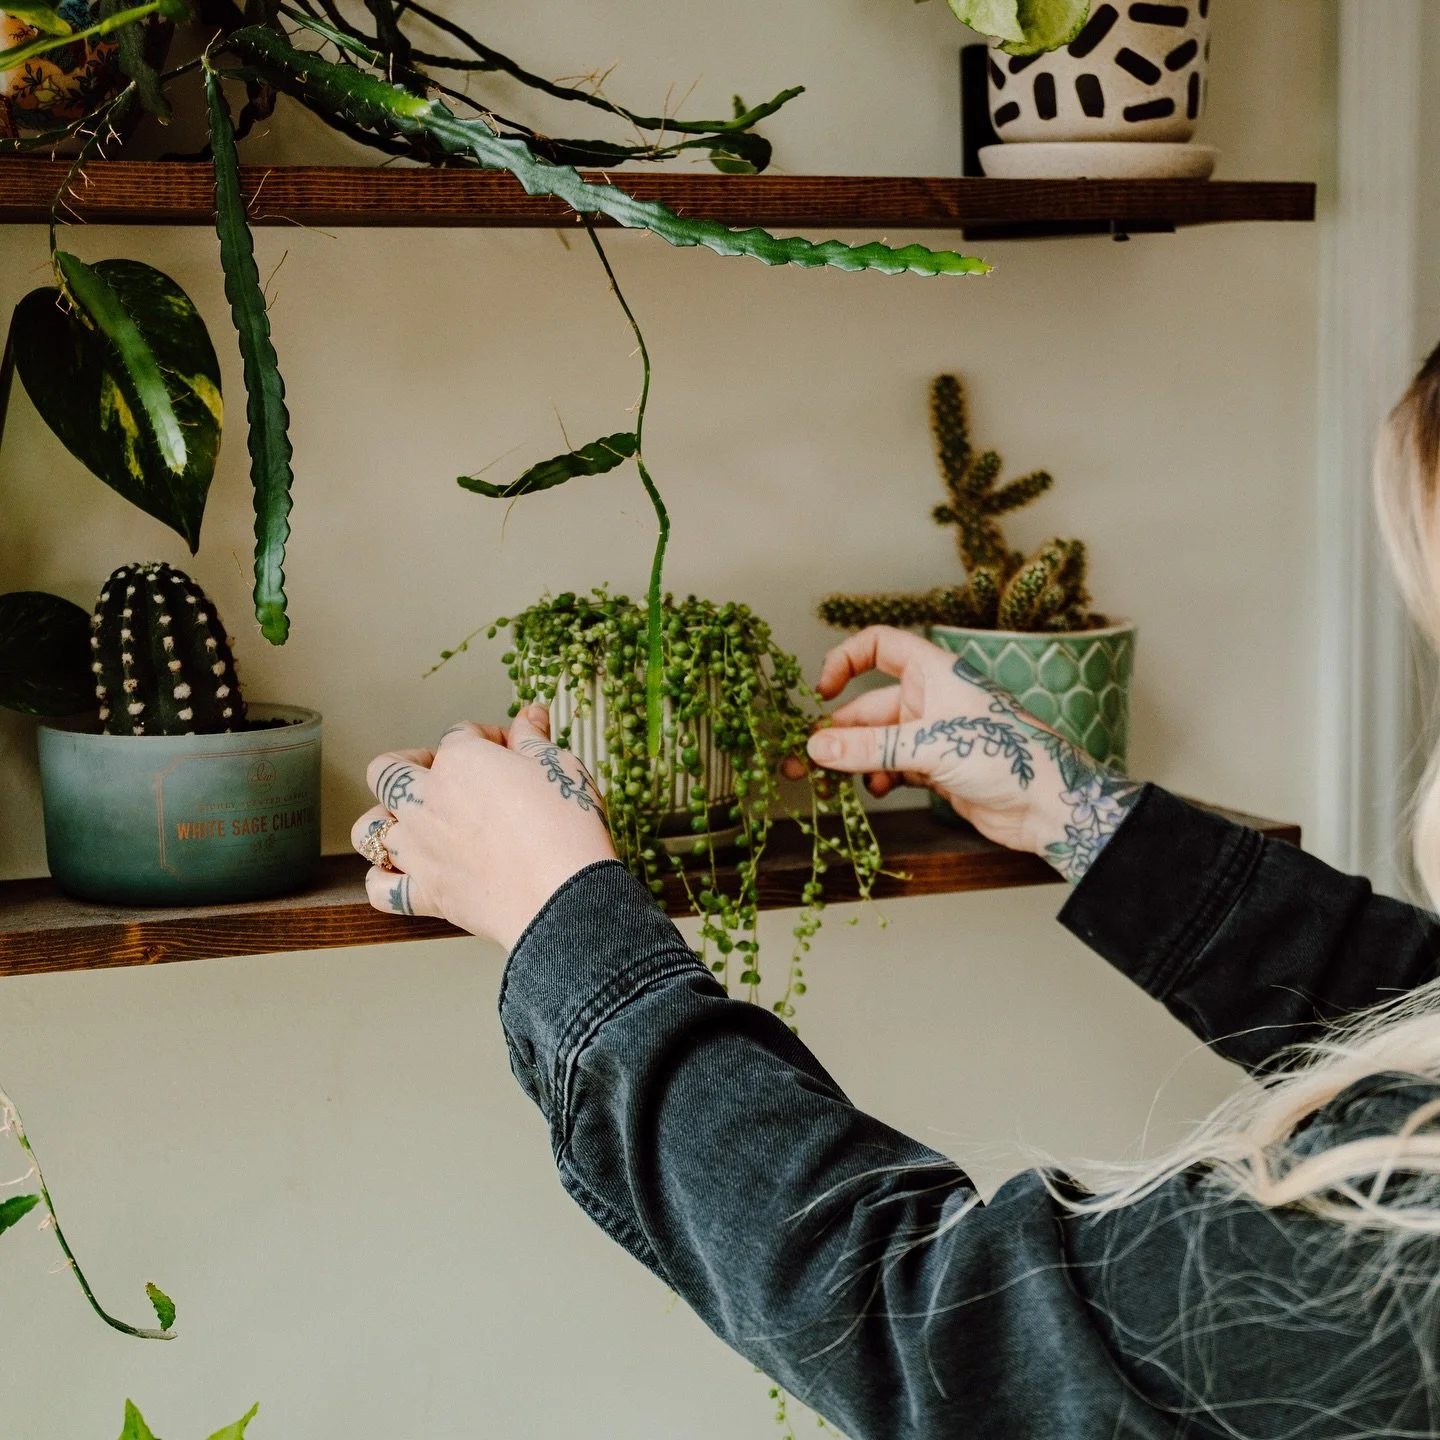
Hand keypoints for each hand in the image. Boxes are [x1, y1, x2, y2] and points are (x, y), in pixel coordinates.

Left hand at [351, 705, 616, 948]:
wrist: (564, 897)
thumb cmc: (565, 830)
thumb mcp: (559, 767)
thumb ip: (534, 739)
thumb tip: (530, 714)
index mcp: (461, 761)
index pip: (461, 734)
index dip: (488, 737)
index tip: (511, 749)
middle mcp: (427, 801)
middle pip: (388, 770)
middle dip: (410, 764)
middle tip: (442, 772)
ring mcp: (419, 849)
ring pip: (368, 827)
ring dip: (382, 819)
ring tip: (409, 820)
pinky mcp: (426, 893)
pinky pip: (380, 888)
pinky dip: (383, 879)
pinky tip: (401, 872)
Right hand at [805, 627, 1140, 881]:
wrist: (1051, 805)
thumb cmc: (1006, 755)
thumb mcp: (930, 746)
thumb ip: (870, 748)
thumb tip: (817, 749)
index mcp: (933, 672)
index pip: (879, 646)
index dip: (845, 660)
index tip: (823, 691)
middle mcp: (932, 698)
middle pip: (869, 705)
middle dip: (837, 732)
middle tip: (802, 760)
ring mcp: (935, 734)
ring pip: (878, 741)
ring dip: (854, 760)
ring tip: (829, 784)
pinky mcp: (939, 767)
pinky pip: (894, 766)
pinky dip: (880, 777)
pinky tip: (877, 791)